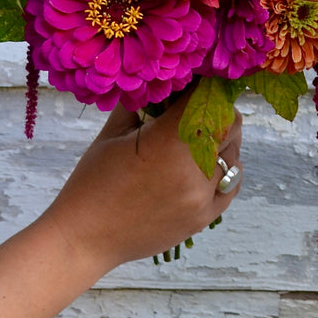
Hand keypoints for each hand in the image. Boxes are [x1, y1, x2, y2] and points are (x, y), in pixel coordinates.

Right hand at [37, 94, 242, 279]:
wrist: (84, 238)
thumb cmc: (92, 182)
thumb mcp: (112, 133)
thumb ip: (142, 103)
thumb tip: (162, 79)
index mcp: (168, 142)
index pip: (206, 100)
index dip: (203, 87)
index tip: (196, 83)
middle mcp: (192, 169)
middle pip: (229, 125)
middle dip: (216, 113)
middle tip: (196, 111)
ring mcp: (202, 196)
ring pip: (233, 155)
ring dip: (222, 143)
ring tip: (198, 141)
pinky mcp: (205, 217)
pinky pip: (231, 185)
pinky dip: (225, 171)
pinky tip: (207, 167)